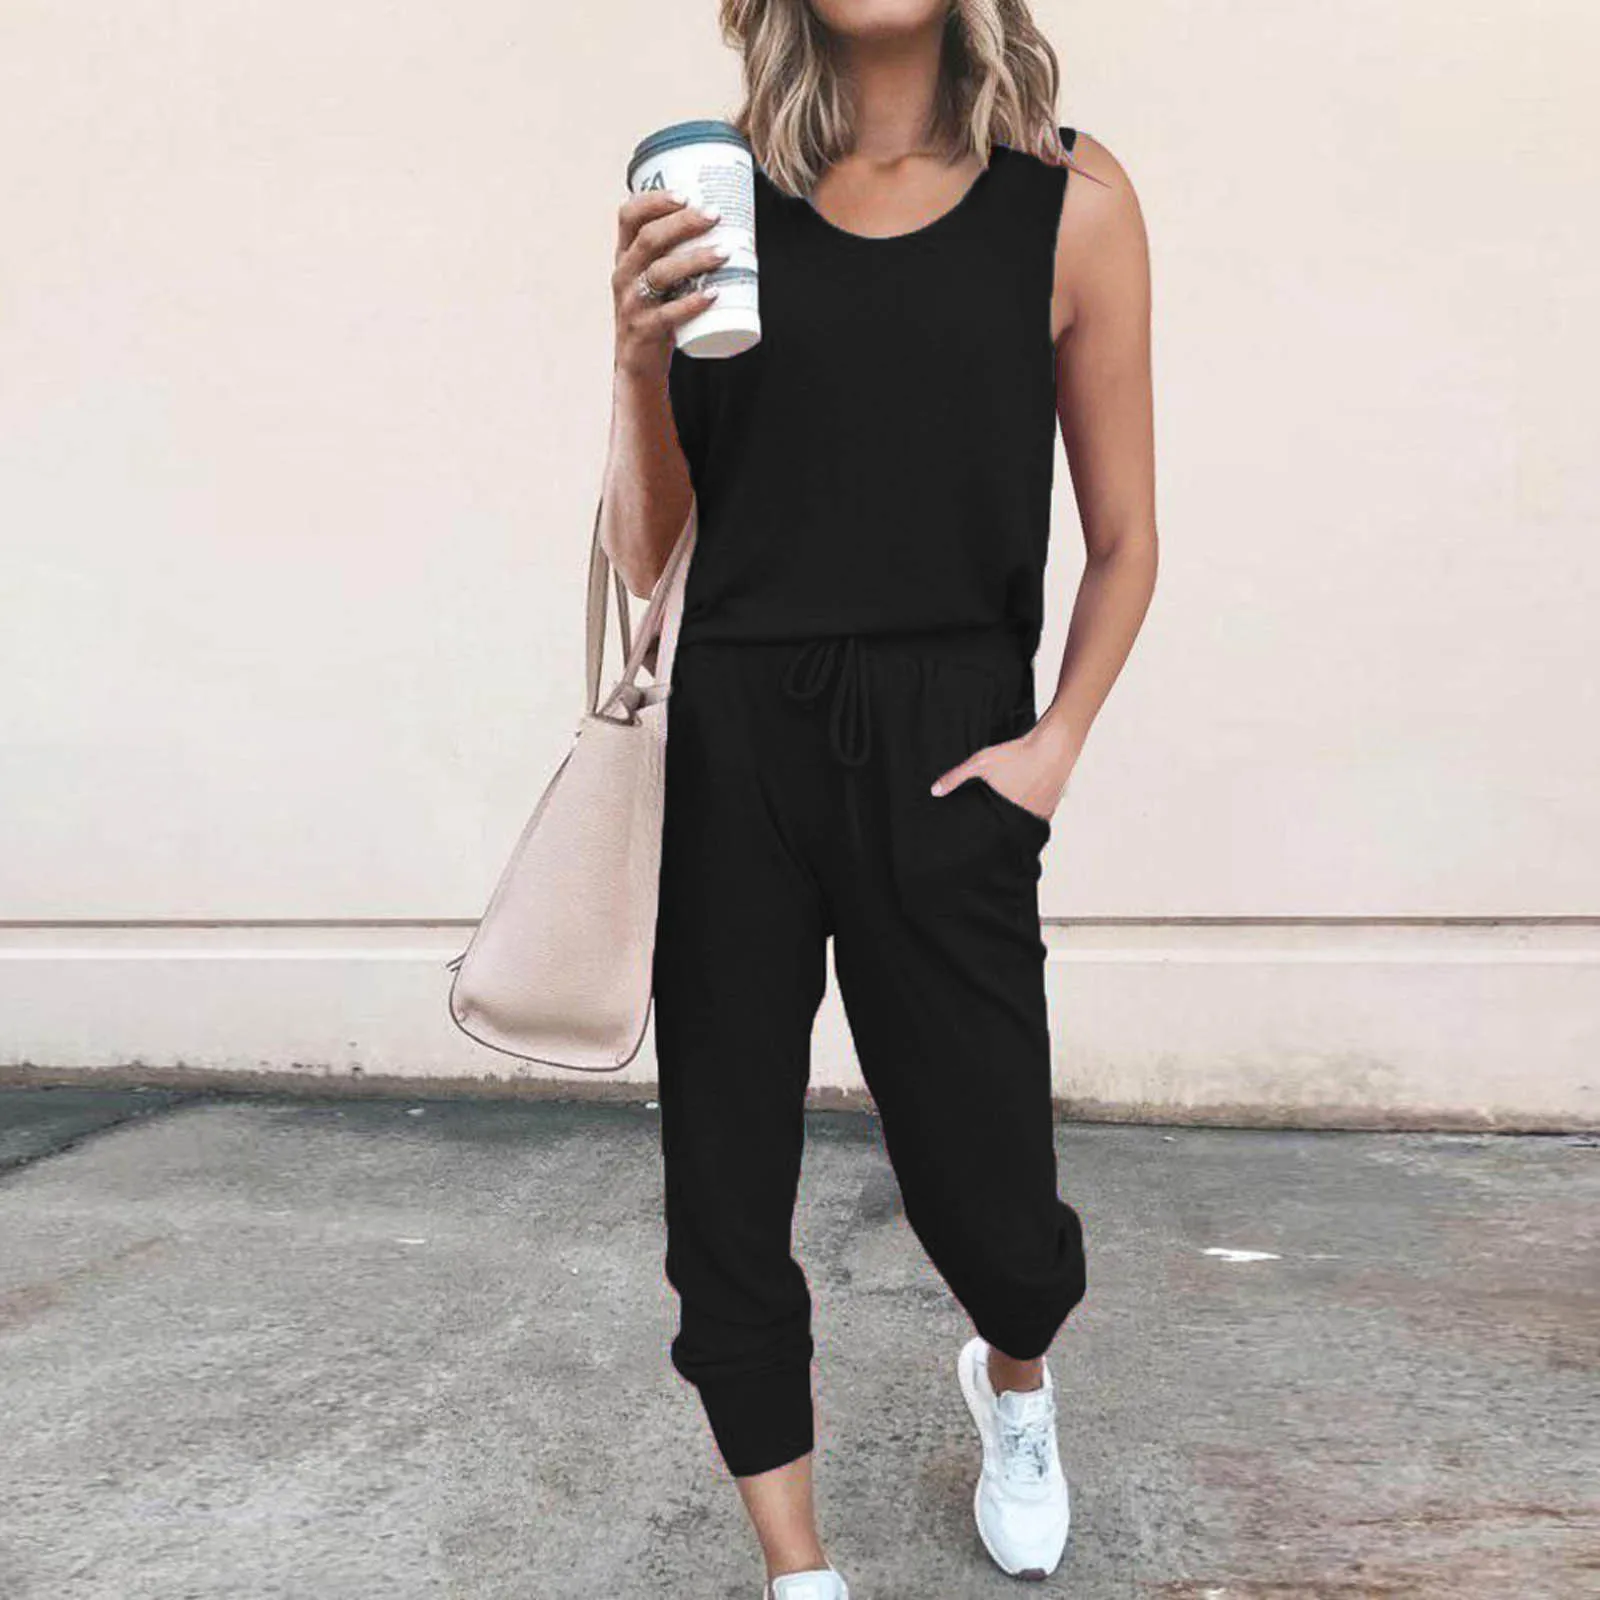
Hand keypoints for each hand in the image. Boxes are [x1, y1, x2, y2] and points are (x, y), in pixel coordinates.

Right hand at [612, 189, 726, 377]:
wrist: (638, 363)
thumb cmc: (656, 312)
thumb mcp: (656, 279)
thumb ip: (678, 254)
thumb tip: (730, 227)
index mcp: (625, 255)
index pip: (629, 216)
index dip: (654, 201)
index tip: (685, 195)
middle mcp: (623, 274)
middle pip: (649, 239)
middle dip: (683, 223)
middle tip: (715, 216)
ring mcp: (631, 303)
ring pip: (659, 273)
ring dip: (693, 259)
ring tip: (723, 253)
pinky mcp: (643, 329)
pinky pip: (667, 314)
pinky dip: (692, 303)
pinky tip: (712, 295)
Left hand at [929, 722, 1080, 821]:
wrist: (1052, 745)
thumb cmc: (1017, 753)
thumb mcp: (981, 762)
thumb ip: (956, 777)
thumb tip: (935, 790)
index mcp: (1006, 810)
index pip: (991, 831)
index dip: (983, 832)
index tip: (977, 835)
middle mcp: (1024, 816)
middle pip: (1008, 830)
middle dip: (999, 829)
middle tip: (991, 825)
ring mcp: (1040, 813)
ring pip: (1024, 826)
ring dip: (1016, 823)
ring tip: (1008, 814)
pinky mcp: (1052, 808)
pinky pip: (1038, 818)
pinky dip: (1031, 816)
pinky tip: (1025, 808)